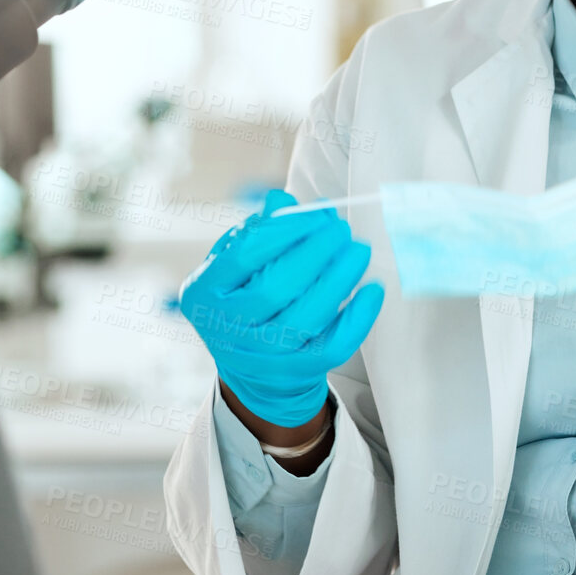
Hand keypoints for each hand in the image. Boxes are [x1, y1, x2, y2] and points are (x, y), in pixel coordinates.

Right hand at [179, 189, 383, 426]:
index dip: (285, 231)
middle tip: (342, 230)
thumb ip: (261, 231)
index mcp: (203, 291)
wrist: (252, 367)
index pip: (244, 256)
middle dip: (315, 253)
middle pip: (275, 288)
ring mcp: (259, 356)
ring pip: (305, 318)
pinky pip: (332, 346)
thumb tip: (283, 201)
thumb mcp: (239, 263)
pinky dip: (358, 319)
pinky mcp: (294, 373)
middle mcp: (225, 327)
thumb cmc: (245, 296)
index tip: (316, 213)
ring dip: (339, 280)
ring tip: (359, 251)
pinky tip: (372, 290)